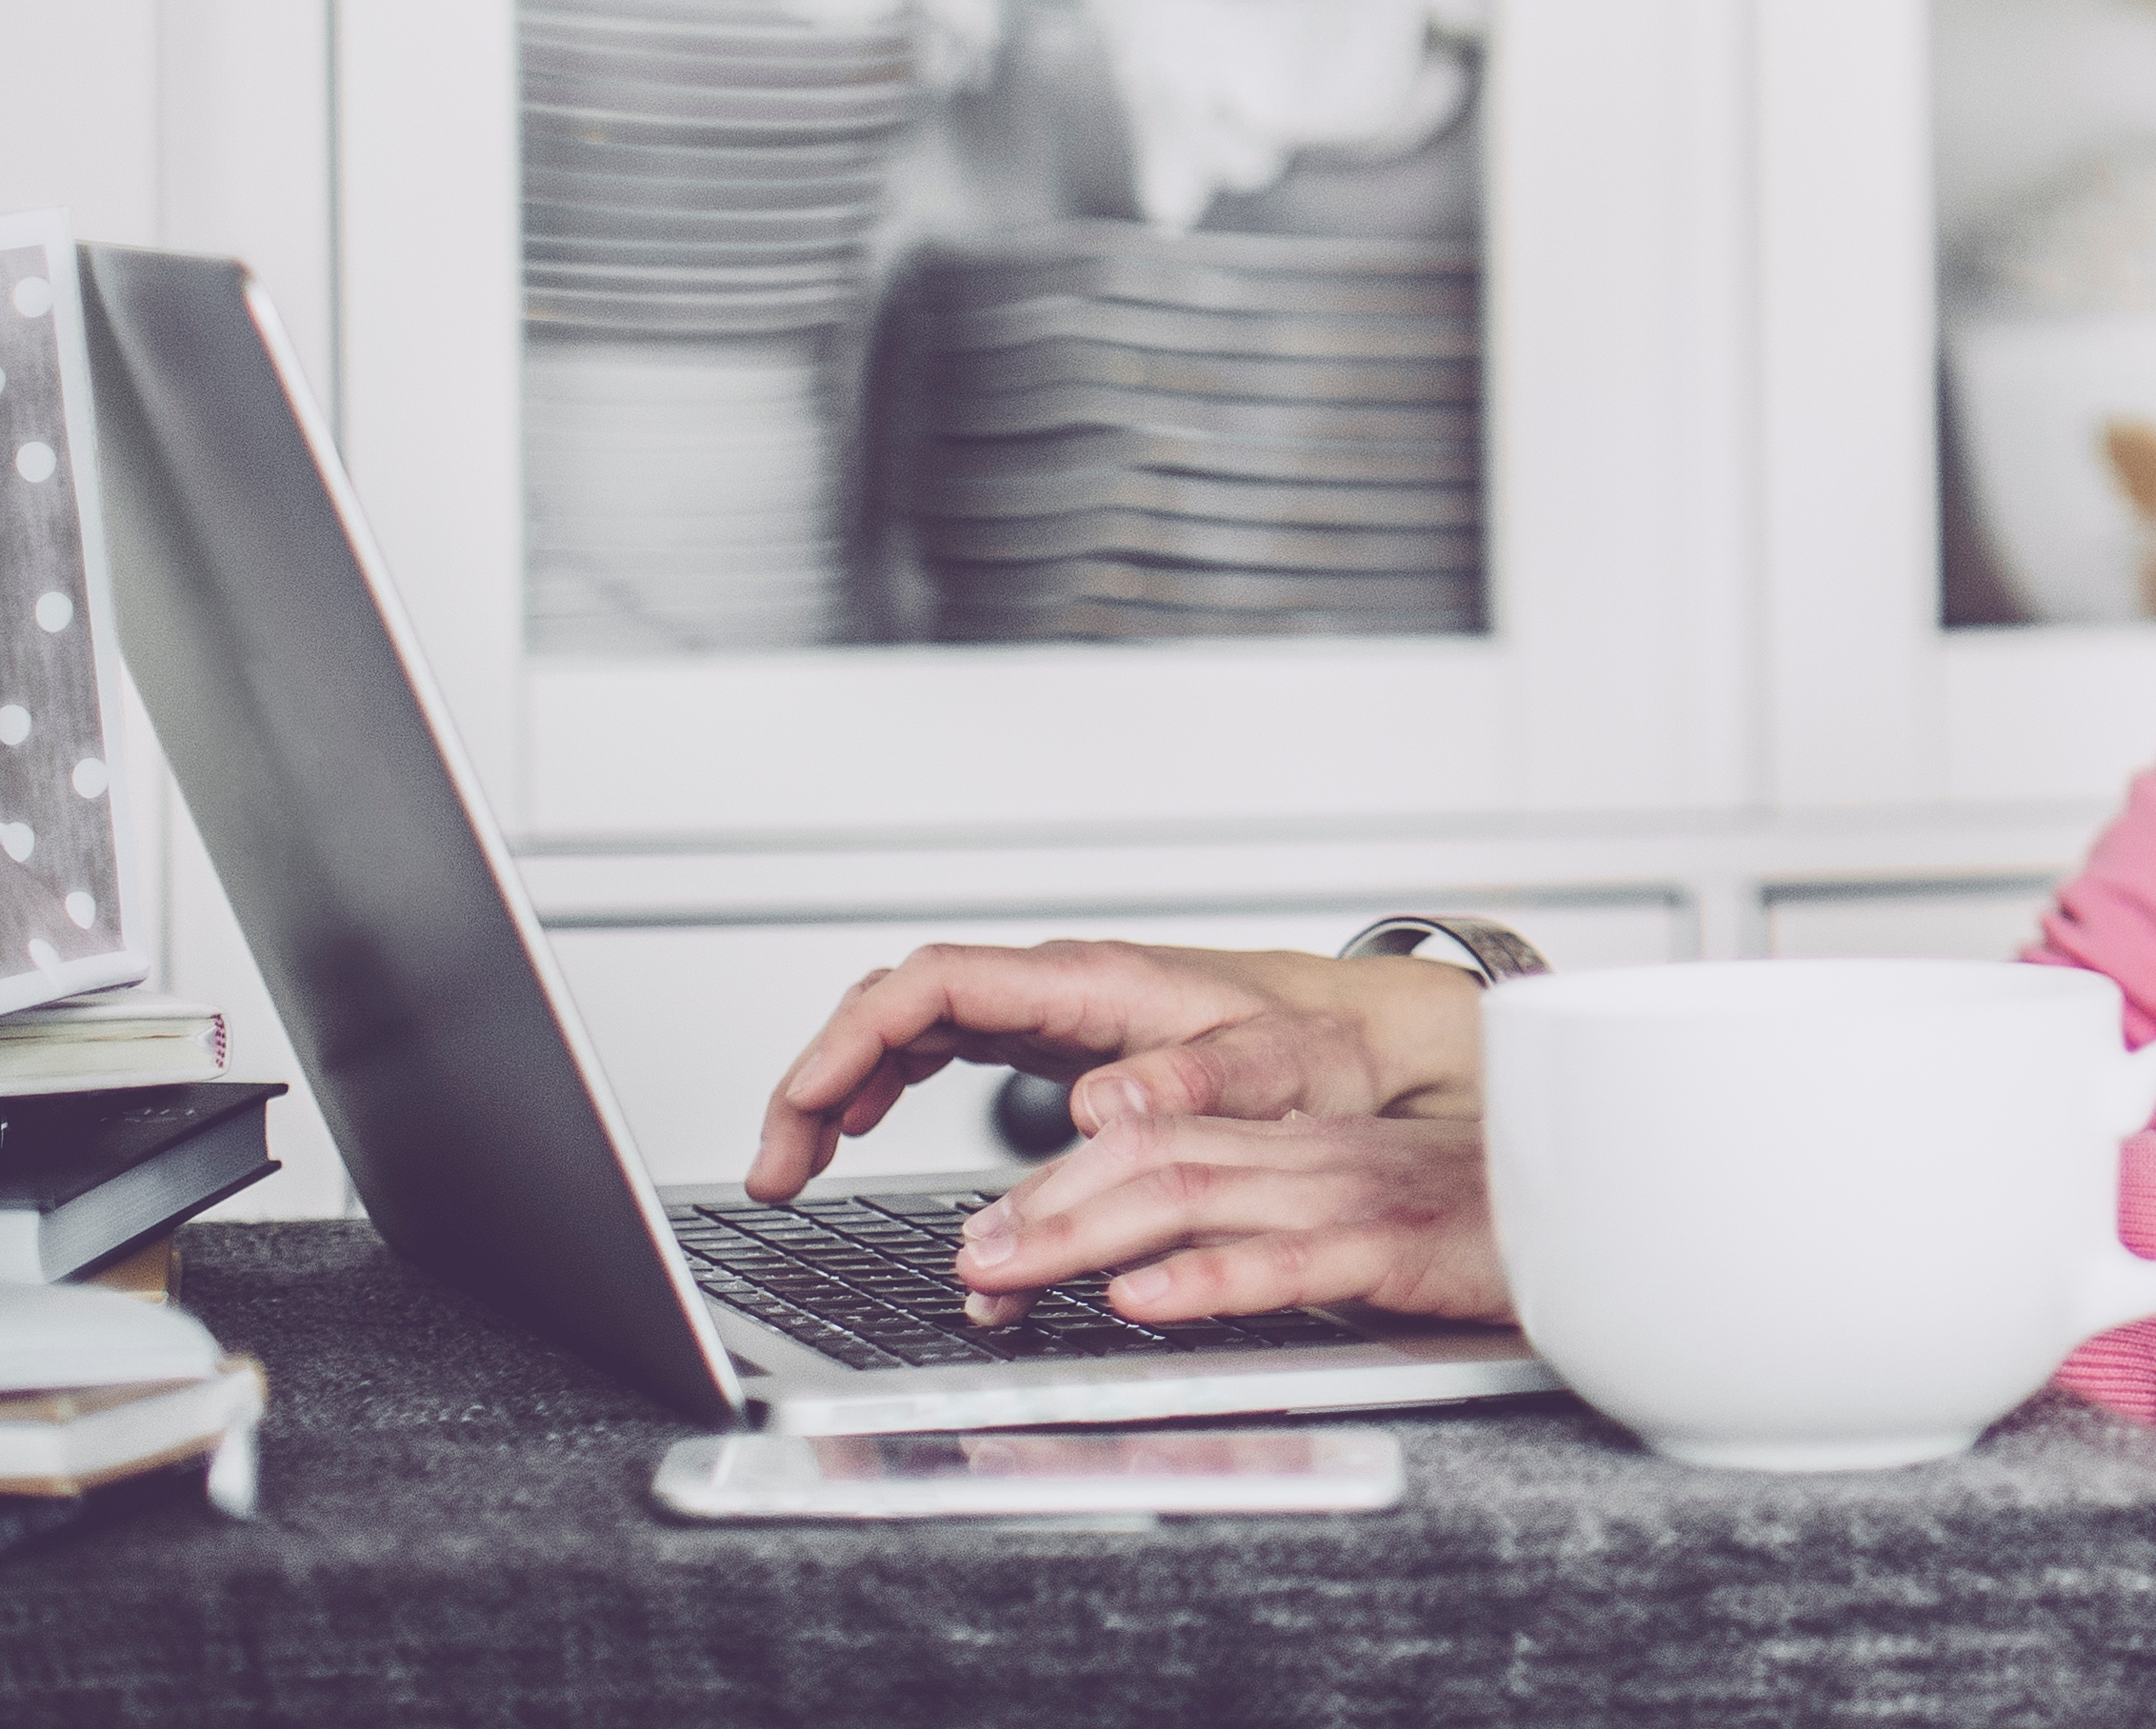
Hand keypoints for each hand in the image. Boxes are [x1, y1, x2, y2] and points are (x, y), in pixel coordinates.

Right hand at [745, 936, 1485, 1204]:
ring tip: (797, 1167)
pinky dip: (890, 1085)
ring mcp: (1060, 1010)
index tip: (801, 1113)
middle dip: (820, 1077)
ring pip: (915, 1025)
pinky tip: (865, 1130)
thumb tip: (1096, 1104)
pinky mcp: (1066, 1039)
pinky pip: (949, 1046)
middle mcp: (1064, 986)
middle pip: (899, 1003)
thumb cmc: (1335, 1044)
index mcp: (1094, 984)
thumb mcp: (1280, 1070)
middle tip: (777, 1169)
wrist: (1379, 1032)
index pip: (933, 984)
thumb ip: (1195, 1084)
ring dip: (843, 1087)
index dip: (850, 1041)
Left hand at [947, 1111, 1510, 1332]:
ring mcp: (1352, 1196)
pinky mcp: (1399, 1248)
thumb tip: (1151, 1268)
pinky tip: (1150, 1297)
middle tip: (966, 1261)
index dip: (1057, 1184)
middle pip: (1153, 1154)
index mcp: (1300, 1143)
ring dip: (1087, 1235)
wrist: (1612, 1213)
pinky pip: (1293, 1259)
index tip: (986, 1238)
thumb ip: (1268, 1226)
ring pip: (1196, 1194)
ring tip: (1013, 1275)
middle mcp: (1312, 1156)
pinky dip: (1211, 1276)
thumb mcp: (1357, 1215)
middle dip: (1043, 1207)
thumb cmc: (1481, 1225)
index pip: (1154, 1137)